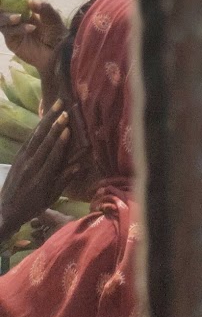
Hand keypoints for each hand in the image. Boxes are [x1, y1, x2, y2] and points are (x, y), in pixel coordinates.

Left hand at [0, 105, 70, 241]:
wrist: (5, 211)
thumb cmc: (33, 206)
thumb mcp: (50, 198)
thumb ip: (63, 181)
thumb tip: (79, 165)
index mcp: (42, 180)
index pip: (53, 157)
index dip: (61, 143)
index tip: (69, 129)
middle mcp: (31, 167)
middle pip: (44, 143)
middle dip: (55, 126)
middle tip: (65, 111)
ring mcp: (23, 160)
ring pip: (36, 136)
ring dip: (47, 120)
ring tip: (56, 105)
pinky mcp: (18, 156)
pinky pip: (29, 138)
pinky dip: (38, 126)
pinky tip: (45, 117)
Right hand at [1, 0, 65, 84]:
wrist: (57, 52)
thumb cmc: (56, 32)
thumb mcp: (52, 16)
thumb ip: (43, 7)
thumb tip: (30, 1)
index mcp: (26, 8)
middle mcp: (17, 17)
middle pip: (2, 7)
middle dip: (0, 1)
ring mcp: (13, 29)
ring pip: (1, 19)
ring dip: (7, 16)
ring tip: (19, 17)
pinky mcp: (12, 41)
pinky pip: (9, 31)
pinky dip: (17, 28)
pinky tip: (30, 28)